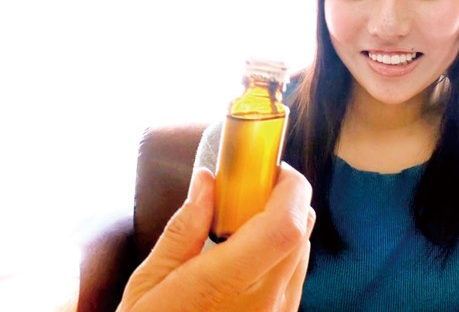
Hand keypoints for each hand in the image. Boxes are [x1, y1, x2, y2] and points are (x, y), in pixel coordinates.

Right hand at [117, 163, 314, 310]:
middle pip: (303, 229)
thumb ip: (184, 228)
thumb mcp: (150, 282)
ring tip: (242, 221)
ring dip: (285, 222)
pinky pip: (295, 273)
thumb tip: (207, 182)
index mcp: (229, 283)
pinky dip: (282, 249)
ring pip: (303, 250)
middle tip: (249, 186)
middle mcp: (266, 299)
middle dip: (285, 196)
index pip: (288, 225)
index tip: (267, 166)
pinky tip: (246, 251)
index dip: (289, 187)